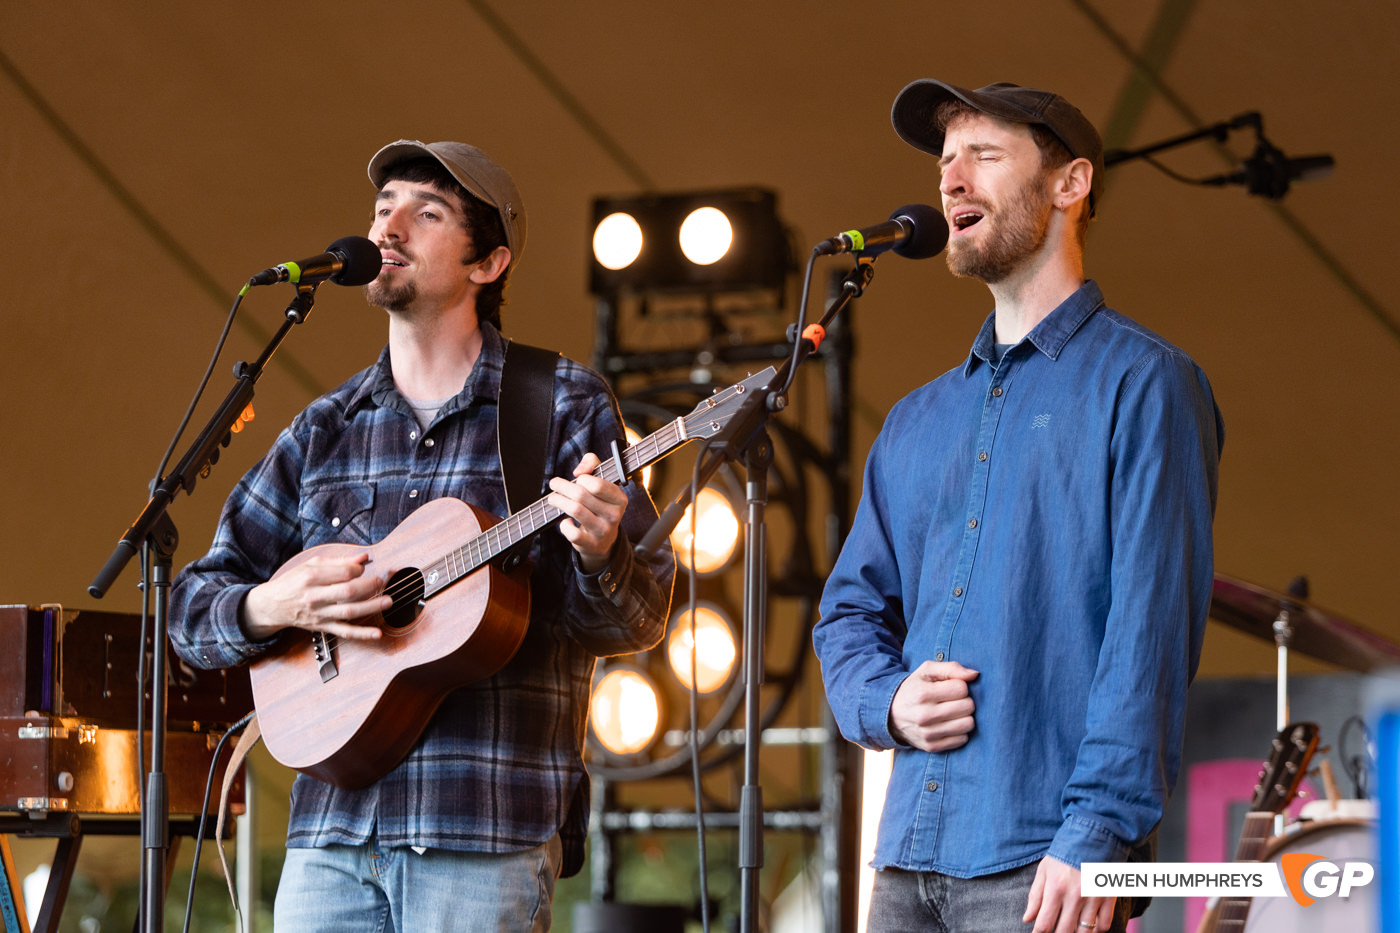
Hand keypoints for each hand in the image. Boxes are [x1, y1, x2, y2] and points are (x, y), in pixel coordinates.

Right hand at [243, 551, 390, 641]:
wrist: (271, 605)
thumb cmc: (292, 582)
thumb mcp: (310, 565)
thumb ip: (339, 561)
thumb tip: (364, 557)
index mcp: (311, 577)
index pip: (342, 572)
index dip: (358, 569)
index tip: (362, 568)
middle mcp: (315, 597)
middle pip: (347, 591)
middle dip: (369, 586)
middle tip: (381, 581)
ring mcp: (320, 614)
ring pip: (349, 611)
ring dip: (371, 607)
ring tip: (388, 601)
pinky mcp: (323, 627)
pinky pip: (345, 632)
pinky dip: (362, 634)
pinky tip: (376, 633)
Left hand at [548, 452, 627, 572]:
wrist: (604, 539)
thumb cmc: (599, 504)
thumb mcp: (602, 481)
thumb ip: (592, 464)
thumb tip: (579, 471)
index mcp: (620, 499)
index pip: (597, 485)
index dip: (582, 479)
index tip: (576, 479)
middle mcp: (614, 515)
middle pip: (581, 495)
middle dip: (563, 487)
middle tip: (554, 484)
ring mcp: (603, 531)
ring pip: (575, 510)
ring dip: (558, 501)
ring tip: (552, 498)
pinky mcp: (591, 544)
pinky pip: (572, 532)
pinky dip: (564, 525)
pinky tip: (565, 521)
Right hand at [889, 660, 977, 750]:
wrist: (890, 715)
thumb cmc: (914, 688)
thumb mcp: (926, 671)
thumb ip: (951, 668)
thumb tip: (974, 675)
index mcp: (923, 693)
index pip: (961, 688)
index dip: (959, 686)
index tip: (950, 687)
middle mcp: (924, 715)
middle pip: (968, 706)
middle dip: (964, 701)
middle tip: (952, 700)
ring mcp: (927, 733)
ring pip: (968, 724)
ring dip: (964, 717)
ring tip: (953, 712)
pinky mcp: (931, 746)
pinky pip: (962, 739)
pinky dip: (959, 732)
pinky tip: (949, 725)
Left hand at [1023, 856, 1115, 932]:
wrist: (1093, 836)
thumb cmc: (1064, 853)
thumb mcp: (1044, 870)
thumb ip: (1036, 896)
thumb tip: (1028, 919)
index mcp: (1055, 888)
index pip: (1044, 924)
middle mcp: (1075, 896)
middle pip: (1064, 932)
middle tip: (1055, 930)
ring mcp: (1093, 898)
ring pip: (1084, 932)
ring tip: (1071, 928)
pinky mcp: (1109, 898)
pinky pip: (1103, 925)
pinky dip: (1096, 929)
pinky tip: (1088, 924)